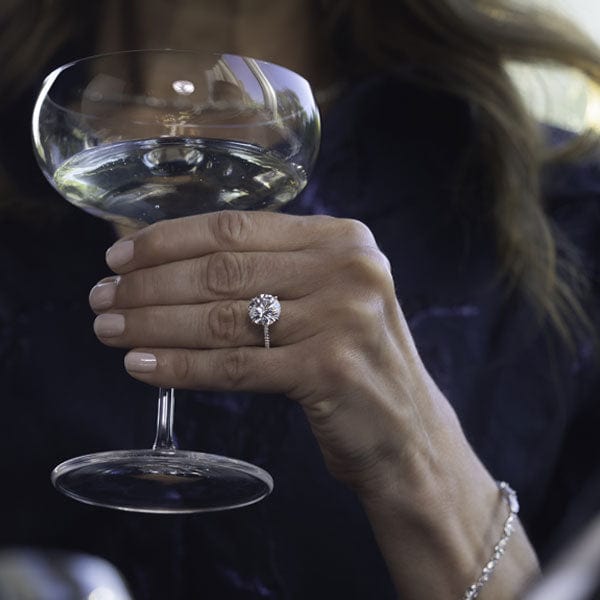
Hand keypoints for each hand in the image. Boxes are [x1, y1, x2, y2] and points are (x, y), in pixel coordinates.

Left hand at [90, 211, 459, 493]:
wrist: (408, 432)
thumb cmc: (355, 360)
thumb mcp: (330, 297)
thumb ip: (274, 271)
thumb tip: (173, 263)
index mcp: (343, 240)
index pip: (237, 227)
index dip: (169, 240)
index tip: (121, 256)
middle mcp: (346, 270)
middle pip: (222, 270)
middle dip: (150, 284)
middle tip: (104, 297)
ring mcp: (341, 320)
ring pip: (222, 317)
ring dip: (154, 324)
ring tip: (111, 329)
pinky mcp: (329, 372)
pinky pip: (235, 366)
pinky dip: (181, 367)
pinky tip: (143, 366)